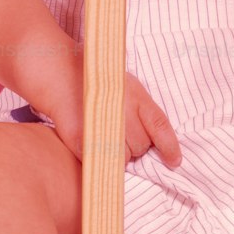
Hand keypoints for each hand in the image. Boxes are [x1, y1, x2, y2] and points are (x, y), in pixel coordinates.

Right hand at [38, 64, 182, 169]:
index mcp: (136, 96)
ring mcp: (102, 125)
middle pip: (141, 146)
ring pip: (123, 158)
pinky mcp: (83, 138)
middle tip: (119, 133)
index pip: (159, 125)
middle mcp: (122, 111)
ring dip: (118, 155)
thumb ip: (139, 109)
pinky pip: (100, 161)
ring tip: (105, 135)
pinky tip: (93, 143)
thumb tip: (153, 138)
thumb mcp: (125, 85)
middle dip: (135, 146)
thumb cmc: (95, 81)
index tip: (175, 162)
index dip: (170, 147)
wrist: (58, 72)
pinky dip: (99, 159)